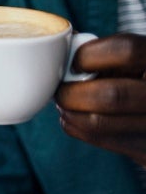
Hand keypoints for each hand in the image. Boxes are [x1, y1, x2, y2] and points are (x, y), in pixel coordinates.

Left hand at [55, 33, 145, 165]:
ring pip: (98, 122)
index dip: (89, 55)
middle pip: (110, 95)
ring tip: (65, 102)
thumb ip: (104, 51)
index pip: (125, 50)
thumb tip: (57, 44)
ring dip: (69, 112)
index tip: (74, 63)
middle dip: (72, 93)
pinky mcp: (144, 149)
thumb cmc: (137, 76)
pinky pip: (99, 139)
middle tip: (60, 89)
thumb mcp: (133, 58)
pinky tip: (75, 116)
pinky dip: (75, 126)